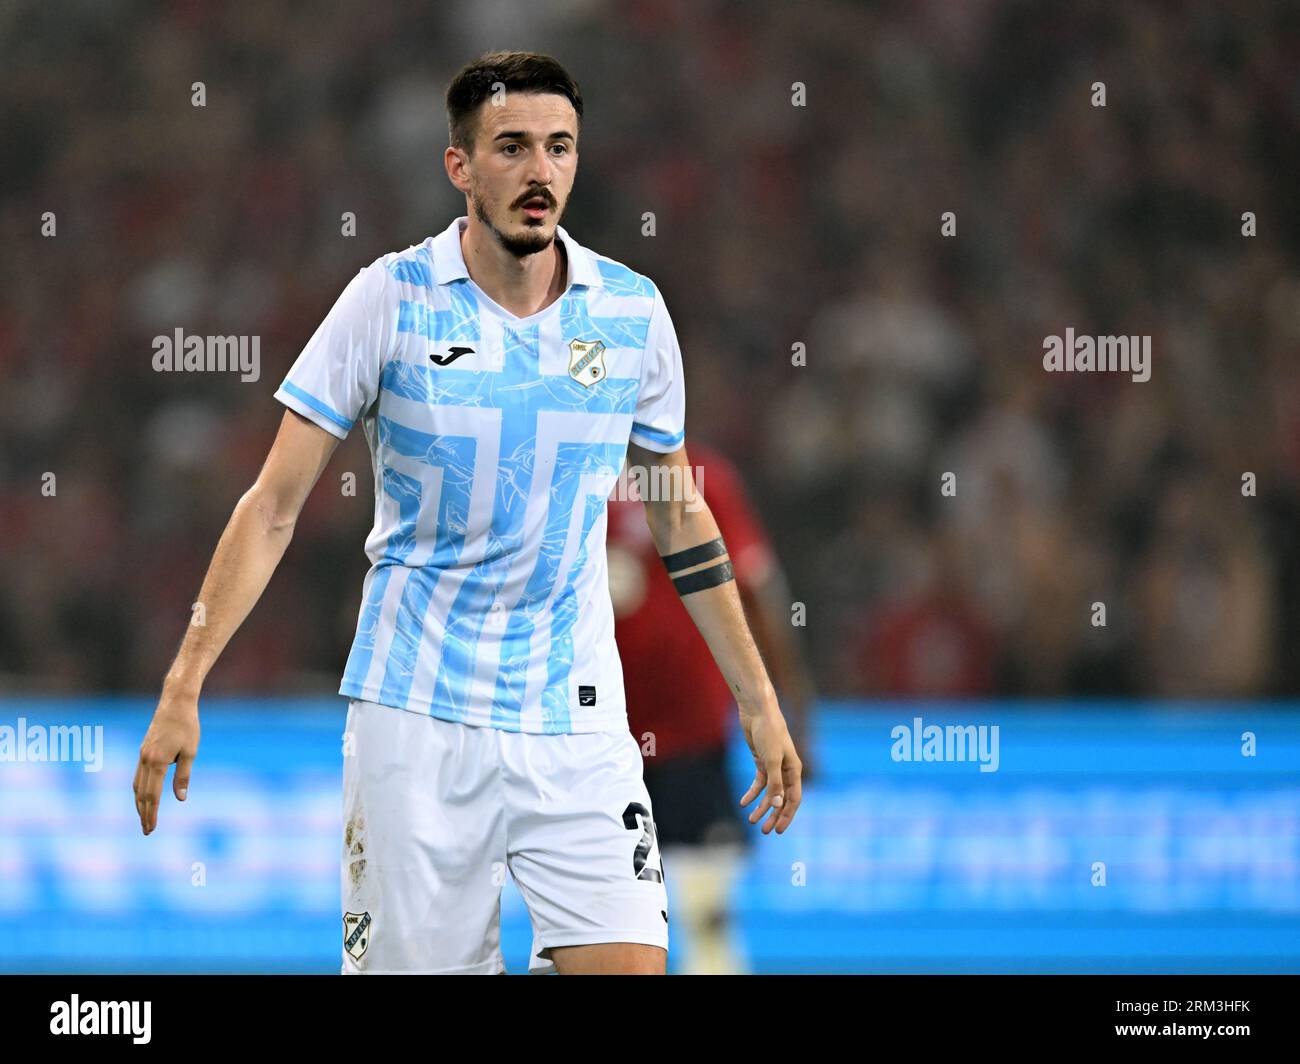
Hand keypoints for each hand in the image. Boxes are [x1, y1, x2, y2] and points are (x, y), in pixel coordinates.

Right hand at [133, 688, 200, 834]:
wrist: (175, 703)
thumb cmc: (187, 726)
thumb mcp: (191, 752)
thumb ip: (183, 776)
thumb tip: (180, 799)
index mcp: (156, 762)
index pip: (152, 795)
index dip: (151, 813)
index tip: (151, 828)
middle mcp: (145, 760)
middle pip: (141, 793)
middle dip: (144, 813)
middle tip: (147, 831)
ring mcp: (142, 754)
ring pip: (136, 785)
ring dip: (139, 803)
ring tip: (143, 817)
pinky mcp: (143, 750)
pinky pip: (138, 775)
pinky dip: (139, 789)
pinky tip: (143, 796)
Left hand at [738, 706, 802, 833]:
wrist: (757, 712)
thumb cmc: (769, 732)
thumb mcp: (772, 760)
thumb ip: (775, 783)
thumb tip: (777, 805)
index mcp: (794, 770)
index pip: (794, 799)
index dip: (787, 815)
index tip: (779, 830)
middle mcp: (786, 770)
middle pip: (781, 799)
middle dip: (773, 815)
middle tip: (764, 831)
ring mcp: (773, 766)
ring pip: (769, 793)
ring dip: (761, 807)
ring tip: (751, 820)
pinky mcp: (762, 761)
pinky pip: (759, 782)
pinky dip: (752, 793)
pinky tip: (744, 802)